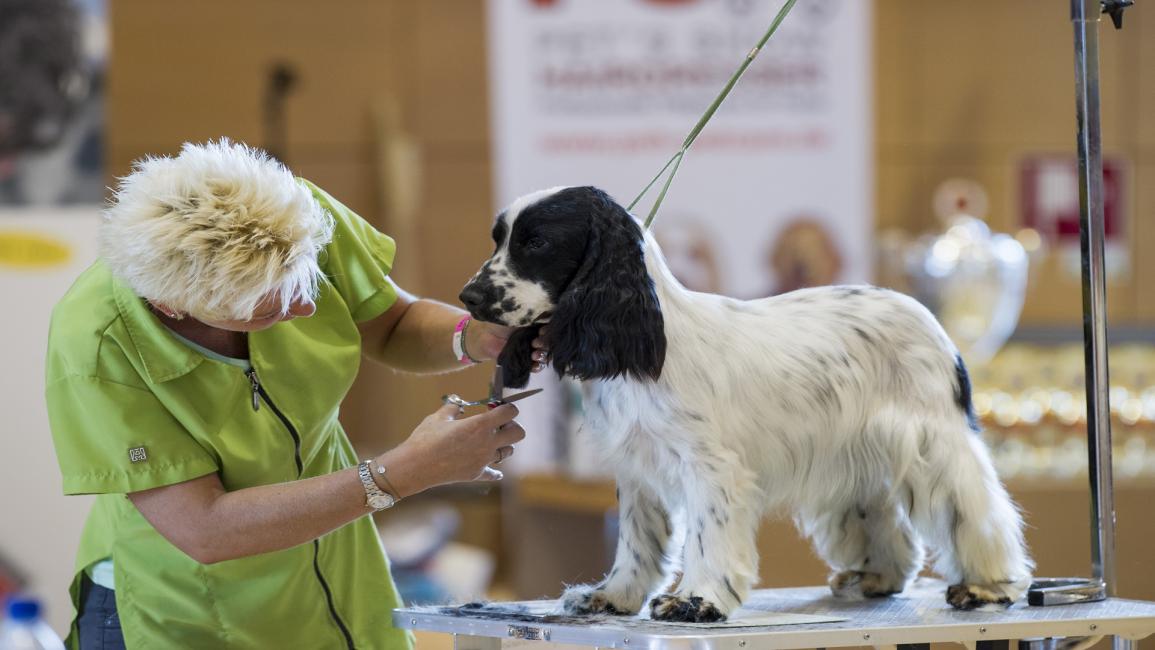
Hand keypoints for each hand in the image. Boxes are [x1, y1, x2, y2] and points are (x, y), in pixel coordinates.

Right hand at [381, 402, 526, 494]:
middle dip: (512, 426)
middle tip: (498, 424)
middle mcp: (487, 443)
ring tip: (488, 441)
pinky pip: (494, 473)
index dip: (507, 408)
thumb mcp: (439, 416)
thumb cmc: (426, 438)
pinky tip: (490, 466)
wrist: (416, 466)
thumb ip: (453, 408)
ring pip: (508, 452)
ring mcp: (484, 460)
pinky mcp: (477, 474)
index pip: (510, 412)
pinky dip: (494, 470)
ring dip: (503, 444)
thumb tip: (459, 406)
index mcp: (480, 425)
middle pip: (518, 433)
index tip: (498, 408)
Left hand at [468, 321, 550, 372]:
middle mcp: (538, 335)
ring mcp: (532, 349)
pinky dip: (537, 367)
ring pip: (546, 354)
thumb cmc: (500, 320)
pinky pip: (537, 366)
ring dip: (543, 355)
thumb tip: (545, 315)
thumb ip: (531, 314)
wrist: (484, 335)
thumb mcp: (517, 314)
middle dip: (547, 344)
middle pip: (551, 342)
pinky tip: (533, 364)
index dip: (551, 330)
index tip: (542, 330)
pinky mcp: (525, 360)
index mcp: (538, 322)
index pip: (552, 327)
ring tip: (534, 354)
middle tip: (536, 342)